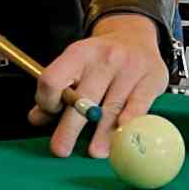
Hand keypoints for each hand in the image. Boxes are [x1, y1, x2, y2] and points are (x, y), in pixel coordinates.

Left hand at [28, 14, 170, 157]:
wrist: (135, 36)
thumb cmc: (100, 59)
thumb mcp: (75, 65)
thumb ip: (56, 91)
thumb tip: (36, 118)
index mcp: (79, 53)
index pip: (53, 79)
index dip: (48, 100)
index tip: (53, 112)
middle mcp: (104, 58)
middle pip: (82, 98)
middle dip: (69, 128)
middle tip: (61, 150)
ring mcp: (130, 68)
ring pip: (111, 108)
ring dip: (101, 134)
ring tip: (94, 153)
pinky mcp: (152, 78)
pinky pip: (138, 106)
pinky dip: (129, 122)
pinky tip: (122, 134)